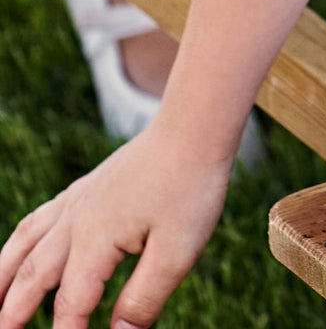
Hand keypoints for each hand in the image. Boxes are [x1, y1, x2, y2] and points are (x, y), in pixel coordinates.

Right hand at [0, 121, 229, 328]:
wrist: (193, 128)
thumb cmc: (190, 187)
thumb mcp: (177, 252)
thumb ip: (144, 298)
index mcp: (95, 241)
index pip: (70, 305)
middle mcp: (76, 221)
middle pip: (32, 276)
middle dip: (13, 314)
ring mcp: (78, 201)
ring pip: (25, 243)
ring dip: (4, 276)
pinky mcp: (87, 188)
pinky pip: (39, 218)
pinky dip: (21, 241)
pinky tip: (22, 249)